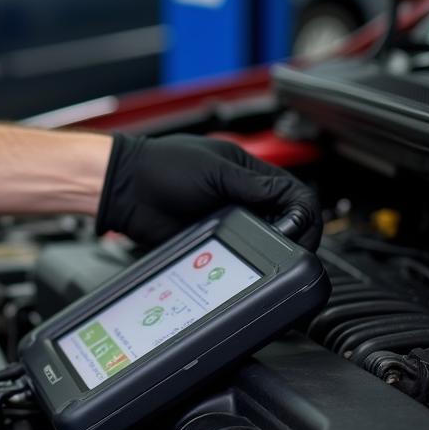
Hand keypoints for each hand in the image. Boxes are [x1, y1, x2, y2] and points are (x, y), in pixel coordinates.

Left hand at [97, 133, 321, 250]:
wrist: (124, 190)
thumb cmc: (161, 167)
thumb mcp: (214, 171)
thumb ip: (254, 187)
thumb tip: (292, 203)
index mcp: (248, 172)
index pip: (294, 194)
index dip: (304, 215)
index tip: (302, 233)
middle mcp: (242, 196)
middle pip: (286, 220)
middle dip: (293, 236)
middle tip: (290, 250)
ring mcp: (228, 218)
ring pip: (266, 239)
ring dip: (271, 248)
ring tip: (270, 258)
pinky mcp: (213, 239)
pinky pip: (239, 251)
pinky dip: (247, 257)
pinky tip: (246, 262)